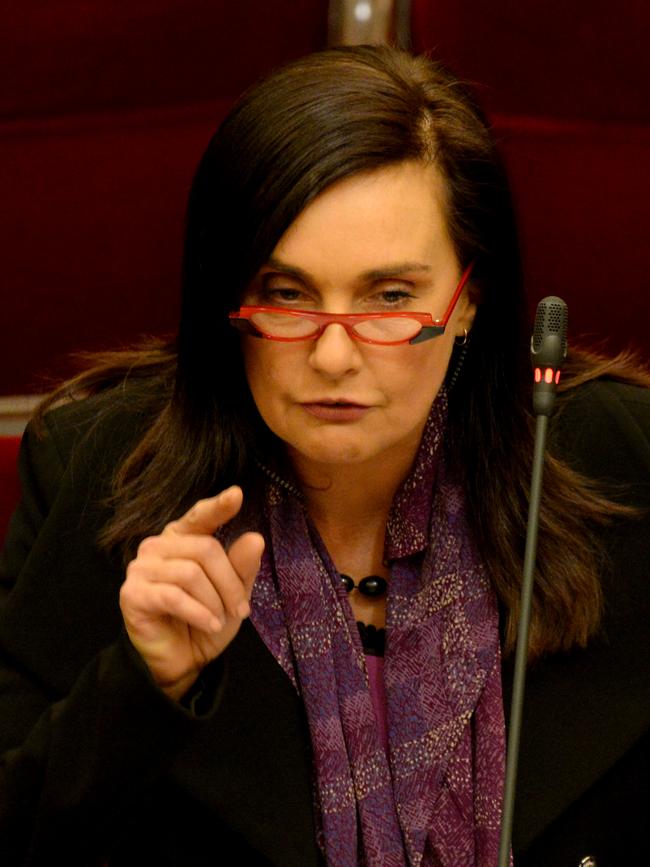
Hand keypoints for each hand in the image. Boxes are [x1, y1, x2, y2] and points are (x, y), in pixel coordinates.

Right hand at [119, 486, 263, 700]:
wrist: (180, 662)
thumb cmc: (205, 620)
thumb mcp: (232, 594)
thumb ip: (241, 566)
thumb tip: (255, 538)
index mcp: (182, 538)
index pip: (200, 516)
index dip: (218, 506)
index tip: (237, 495)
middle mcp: (158, 546)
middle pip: (205, 549)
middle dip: (230, 583)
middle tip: (240, 610)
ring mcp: (141, 568)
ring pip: (191, 573)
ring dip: (214, 601)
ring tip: (220, 621)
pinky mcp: (132, 594)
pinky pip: (173, 596)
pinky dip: (198, 612)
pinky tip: (210, 624)